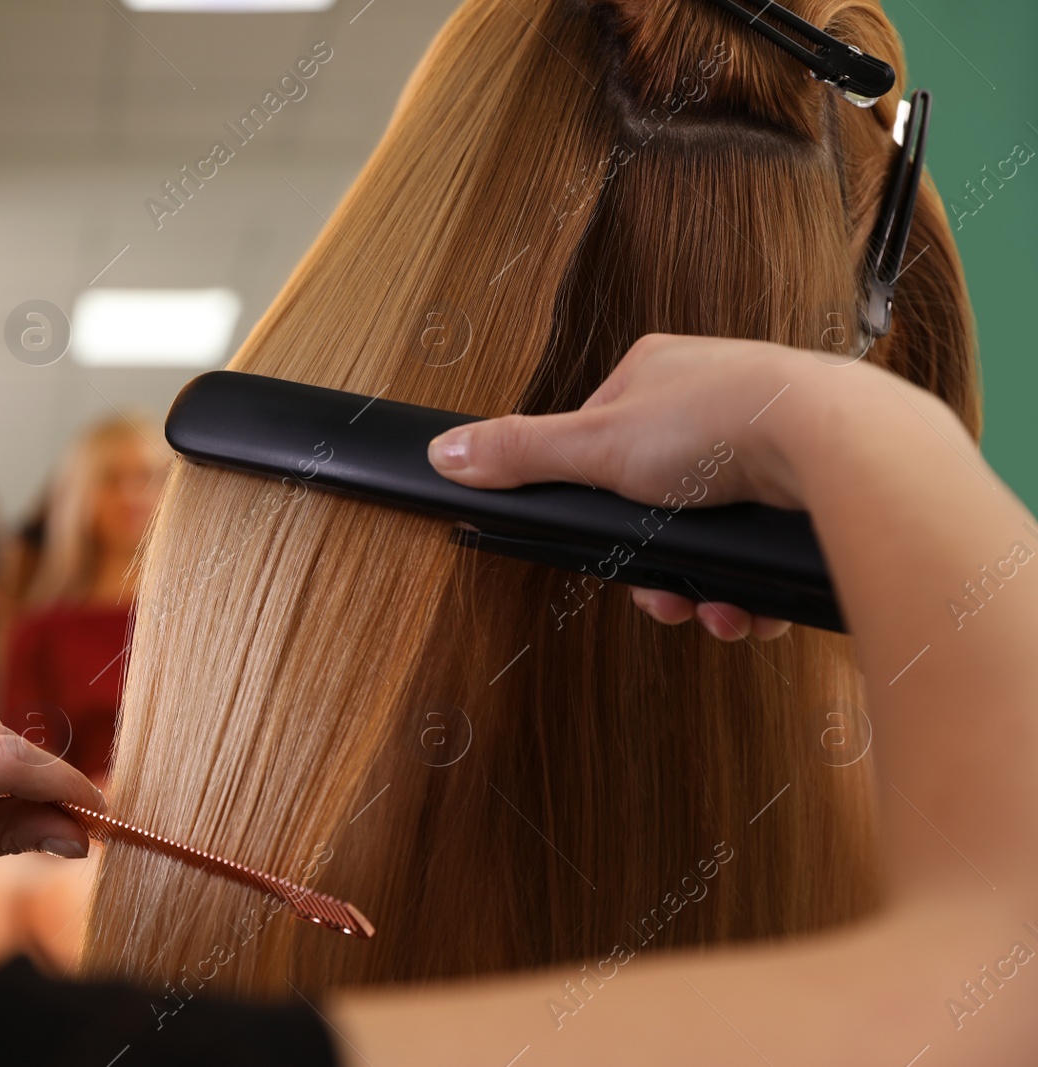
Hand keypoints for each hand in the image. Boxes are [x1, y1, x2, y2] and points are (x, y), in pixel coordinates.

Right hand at [426, 333, 838, 640]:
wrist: (836, 446)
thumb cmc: (721, 422)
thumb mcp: (594, 445)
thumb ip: (518, 454)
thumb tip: (444, 451)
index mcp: (654, 374)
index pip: (597, 443)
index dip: (594, 508)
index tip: (605, 547)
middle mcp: (710, 397)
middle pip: (653, 503)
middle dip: (655, 568)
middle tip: (662, 599)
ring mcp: (762, 439)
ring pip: (709, 534)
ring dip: (702, 590)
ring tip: (710, 612)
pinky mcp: (804, 483)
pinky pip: (760, 550)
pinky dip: (750, 590)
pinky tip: (749, 609)